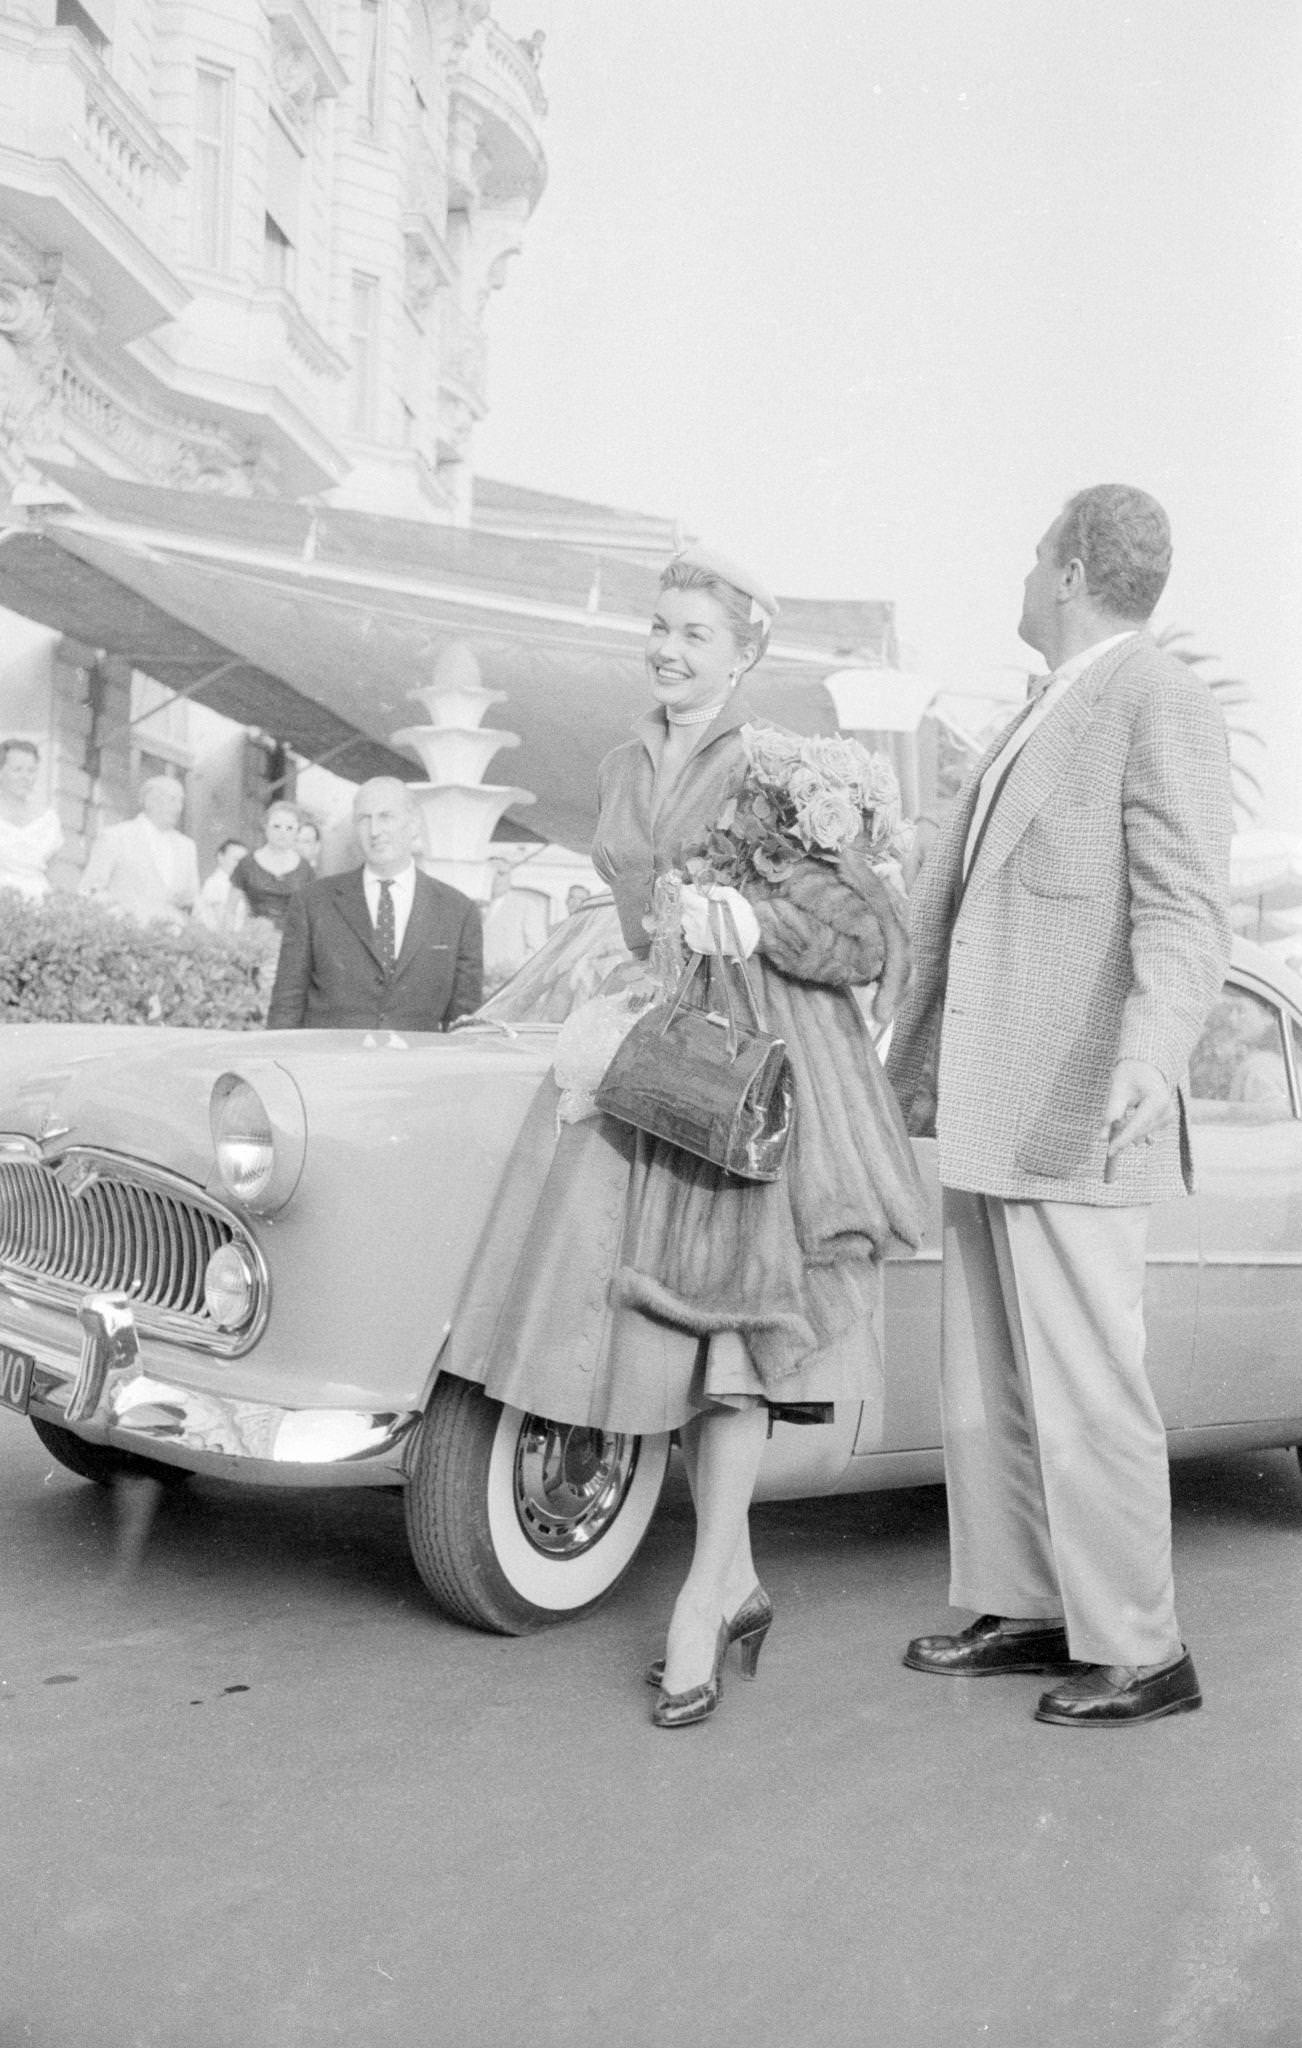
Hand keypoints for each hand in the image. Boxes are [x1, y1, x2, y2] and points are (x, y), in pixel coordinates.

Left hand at [679, 884, 759, 957]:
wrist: (747, 943)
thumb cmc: (743, 919)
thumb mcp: (733, 896)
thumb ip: (716, 890)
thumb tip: (706, 889)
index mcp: (703, 908)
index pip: (684, 895)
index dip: (687, 890)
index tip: (691, 889)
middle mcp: (696, 922)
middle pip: (684, 908)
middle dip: (691, 903)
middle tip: (703, 903)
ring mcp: (695, 936)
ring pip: (685, 922)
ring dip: (692, 917)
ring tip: (706, 918)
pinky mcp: (697, 946)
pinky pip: (689, 935)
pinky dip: (694, 931)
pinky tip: (705, 929)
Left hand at [1102, 1059, 1172, 1174]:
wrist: (1146, 1066)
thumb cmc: (1130, 1074)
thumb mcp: (1118, 1090)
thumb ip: (1111, 1112)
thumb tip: (1101, 1138)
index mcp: (1157, 1100)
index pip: (1137, 1125)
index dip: (1122, 1140)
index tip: (1109, 1152)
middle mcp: (1167, 1109)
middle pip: (1141, 1131)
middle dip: (1122, 1136)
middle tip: (1106, 1137)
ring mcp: (1168, 1115)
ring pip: (1143, 1132)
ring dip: (1128, 1131)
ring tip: (1120, 1114)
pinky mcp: (1166, 1119)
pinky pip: (1148, 1130)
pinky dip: (1135, 1130)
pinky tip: (1127, 1137)